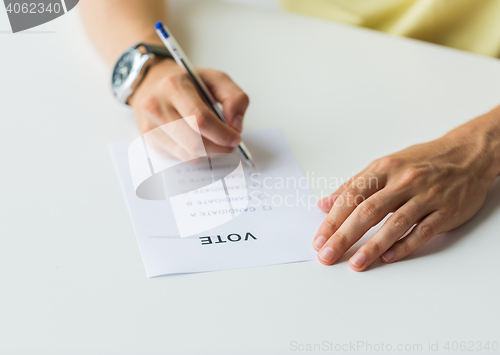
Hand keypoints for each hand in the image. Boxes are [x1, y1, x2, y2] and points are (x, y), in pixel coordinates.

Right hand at [128, 59, 248, 159]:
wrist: (152, 83)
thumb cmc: (186, 82)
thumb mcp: (216, 79)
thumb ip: (235, 97)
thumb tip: (236, 126)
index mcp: (174, 86)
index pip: (200, 120)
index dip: (222, 134)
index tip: (236, 139)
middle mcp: (157, 107)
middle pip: (195, 143)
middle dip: (219, 149)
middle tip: (230, 145)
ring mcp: (150, 126)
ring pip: (189, 155)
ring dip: (210, 154)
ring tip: (217, 143)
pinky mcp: (149, 141)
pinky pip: (180, 158)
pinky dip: (196, 155)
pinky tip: (200, 142)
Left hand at [313, 116, 499, 270]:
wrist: (468, 155)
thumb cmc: (422, 161)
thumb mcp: (384, 165)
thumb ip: (354, 186)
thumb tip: (324, 204)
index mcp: (385, 169)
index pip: (352, 195)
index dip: (333, 219)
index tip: (319, 239)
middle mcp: (404, 181)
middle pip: (368, 211)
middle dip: (344, 236)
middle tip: (328, 255)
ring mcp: (426, 196)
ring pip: (395, 223)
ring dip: (372, 246)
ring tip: (356, 263)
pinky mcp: (445, 211)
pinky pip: (422, 231)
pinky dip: (404, 246)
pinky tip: (387, 258)